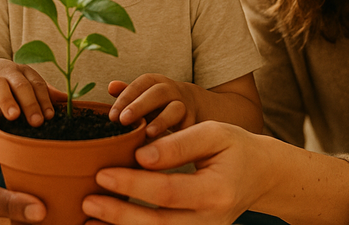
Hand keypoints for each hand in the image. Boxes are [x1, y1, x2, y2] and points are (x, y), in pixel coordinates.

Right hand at [0, 58, 55, 126]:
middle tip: (36, 121)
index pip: (37, 84)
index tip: (50, 116)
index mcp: (25, 72)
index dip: (45, 100)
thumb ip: (43, 93)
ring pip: (0, 86)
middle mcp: (9, 72)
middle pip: (22, 85)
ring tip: (14, 116)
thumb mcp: (25, 86)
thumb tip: (68, 100)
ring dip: (8, 101)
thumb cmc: (8, 86)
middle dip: (30, 103)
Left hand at [81, 121, 263, 224]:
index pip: (168, 191)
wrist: (261, 175)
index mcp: (216, 191)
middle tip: (87, 200)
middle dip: (119, 214)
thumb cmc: (235, 148)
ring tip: (88, 219)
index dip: (134, 183)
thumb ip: (179, 143)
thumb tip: (141, 154)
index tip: (104, 172)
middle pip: (159, 224)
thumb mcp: (214, 133)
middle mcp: (211, 221)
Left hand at [107, 75, 195, 137]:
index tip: (112, 115)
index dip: (126, 97)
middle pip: (157, 93)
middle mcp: (172, 91)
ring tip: (147, 133)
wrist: (192, 106)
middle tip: (123, 121)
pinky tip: (165, 149)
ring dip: (161, 121)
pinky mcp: (193, 123)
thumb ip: (127, 93)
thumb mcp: (143, 96)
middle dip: (139, 106)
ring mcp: (185, 106)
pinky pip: (188, 128)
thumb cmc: (158, 104)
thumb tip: (111, 86)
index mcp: (156, 83)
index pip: (141, 84)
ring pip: (175, 109)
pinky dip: (178, 137)